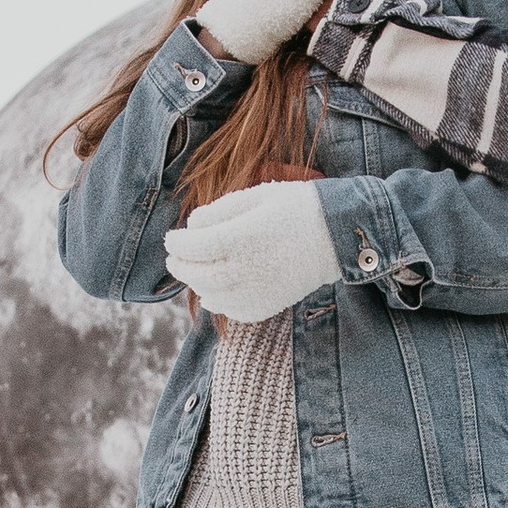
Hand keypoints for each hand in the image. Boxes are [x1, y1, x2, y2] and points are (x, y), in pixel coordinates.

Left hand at [163, 180, 342, 319]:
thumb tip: (191, 225)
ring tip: (194, 273)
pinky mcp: (268, 305)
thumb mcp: (257, 195)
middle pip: (197, 274)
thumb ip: (220, 209)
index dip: (176, 243)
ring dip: (197, 285)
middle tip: (173, 258)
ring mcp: (256, 291)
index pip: (192, 247)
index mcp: (239, 238)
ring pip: (212, 296)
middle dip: (180, 266)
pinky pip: (234, 311)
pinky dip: (219, 304)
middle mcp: (244, 269)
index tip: (171, 238)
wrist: (337, 235)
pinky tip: (215, 295)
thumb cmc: (297, 207)